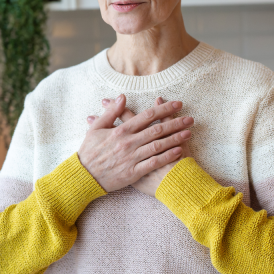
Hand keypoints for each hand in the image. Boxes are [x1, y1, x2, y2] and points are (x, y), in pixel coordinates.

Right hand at [78, 94, 193, 192]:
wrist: (83, 177)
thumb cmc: (89, 151)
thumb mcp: (96, 128)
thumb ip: (111, 112)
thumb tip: (123, 96)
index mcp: (121, 130)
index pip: (147, 116)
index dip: (164, 109)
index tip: (177, 104)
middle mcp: (128, 142)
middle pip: (157, 129)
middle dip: (175, 122)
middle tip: (190, 118)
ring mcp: (132, 157)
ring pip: (158, 145)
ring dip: (175, 138)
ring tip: (189, 133)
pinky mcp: (133, 172)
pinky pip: (153, 163)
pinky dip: (167, 156)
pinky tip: (179, 151)